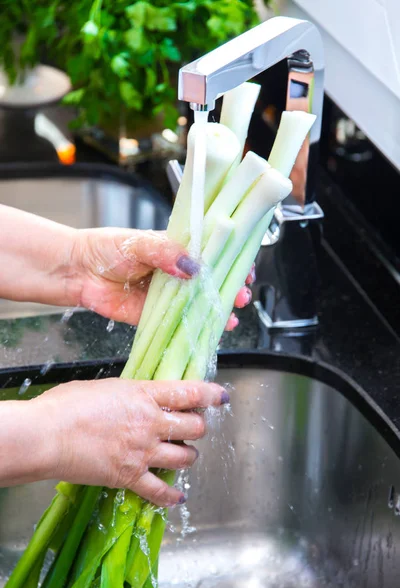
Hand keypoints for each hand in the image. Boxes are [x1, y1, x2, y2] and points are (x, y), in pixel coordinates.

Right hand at [20, 379, 228, 505]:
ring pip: (186, 457)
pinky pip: (161, 491)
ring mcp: (143, 452)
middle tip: (191, 427)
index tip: (221, 397)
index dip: (211, 394)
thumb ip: (130, 394)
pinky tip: (177, 496)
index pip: (189, 393)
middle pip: (195, 427)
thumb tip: (139, 399)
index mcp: (144, 395)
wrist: (47, 435)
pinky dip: (172, 495)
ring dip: (188, 455)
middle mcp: (151, 423)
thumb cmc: (68, 404)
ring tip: (182, 454)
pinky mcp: (130, 477)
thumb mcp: (107, 387)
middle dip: (198, 427)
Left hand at [71, 228, 252, 328]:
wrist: (78, 271)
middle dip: (230, 290)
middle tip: (241, 297)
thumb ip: (166, 252)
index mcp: (176, 249)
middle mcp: (175, 273)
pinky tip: (209, 332)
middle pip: (210, 282)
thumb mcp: (139, 242)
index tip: (246, 271)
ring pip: (198, 305)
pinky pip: (178, 323)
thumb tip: (192, 266)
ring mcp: (166, 295)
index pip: (212, 254)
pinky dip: (195, 329)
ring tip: (230, 318)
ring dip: (217, 312)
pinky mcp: (154, 315)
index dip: (232, 262)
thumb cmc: (106, 248)